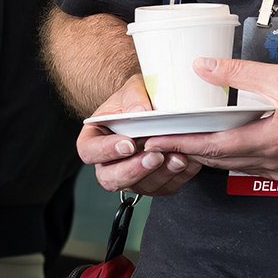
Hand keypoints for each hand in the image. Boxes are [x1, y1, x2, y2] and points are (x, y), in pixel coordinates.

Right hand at [78, 73, 200, 196]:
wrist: (154, 104)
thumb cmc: (137, 97)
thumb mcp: (133, 89)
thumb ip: (134, 98)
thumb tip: (140, 111)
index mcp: (94, 139)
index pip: (90, 151)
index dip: (107, 151)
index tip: (128, 144)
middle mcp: (108, 162)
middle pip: (111, 178)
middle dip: (134, 170)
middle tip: (154, 156)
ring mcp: (130, 175)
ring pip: (139, 187)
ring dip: (159, 175)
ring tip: (177, 158)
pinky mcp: (152, 181)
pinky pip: (163, 188)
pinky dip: (177, 176)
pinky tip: (187, 161)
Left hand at [128, 56, 277, 179]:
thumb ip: (238, 73)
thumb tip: (203, 67)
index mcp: (271, 141)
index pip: (214, 147)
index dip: (181, 144)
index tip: (156, 141)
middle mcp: (274, 162)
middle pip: (220, 160)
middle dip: (189, 150)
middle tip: (161, 140)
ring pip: (234, 165)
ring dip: (210, 154)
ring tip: (185, 140)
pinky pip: (251, 165)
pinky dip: (232, 155)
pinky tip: (224, 141)